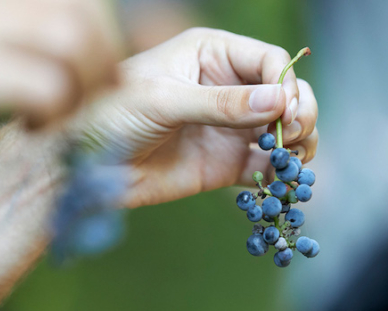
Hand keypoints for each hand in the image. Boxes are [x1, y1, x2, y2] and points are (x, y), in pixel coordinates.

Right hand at [0, 0, 118, 165]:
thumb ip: (12, 20)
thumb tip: (89, 34)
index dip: (99, 23)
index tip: (100, 63)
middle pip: (79, 7)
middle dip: (104, 57)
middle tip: (90, 95)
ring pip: (72, 36)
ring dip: (86, 85)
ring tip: (58, 113)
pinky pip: (46, 85)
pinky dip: (58, 113)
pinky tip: (32, 128)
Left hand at [78, 28, 318, 207]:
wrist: (86, 166)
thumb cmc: (111, 114)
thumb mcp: (164, 100)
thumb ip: (221, 103)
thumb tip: (280, 102)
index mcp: (212, 54)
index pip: (270, 60)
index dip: (286, 83)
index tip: (286, 111)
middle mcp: (228, 87)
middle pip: (286, 93)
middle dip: (300, 112)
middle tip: (294, 134)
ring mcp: (230, 127)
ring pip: (284, 129)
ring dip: (299, 142)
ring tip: (291, 159)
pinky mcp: (228, 163)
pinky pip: (267, 165)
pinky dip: (281, 173)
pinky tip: (281, 180)